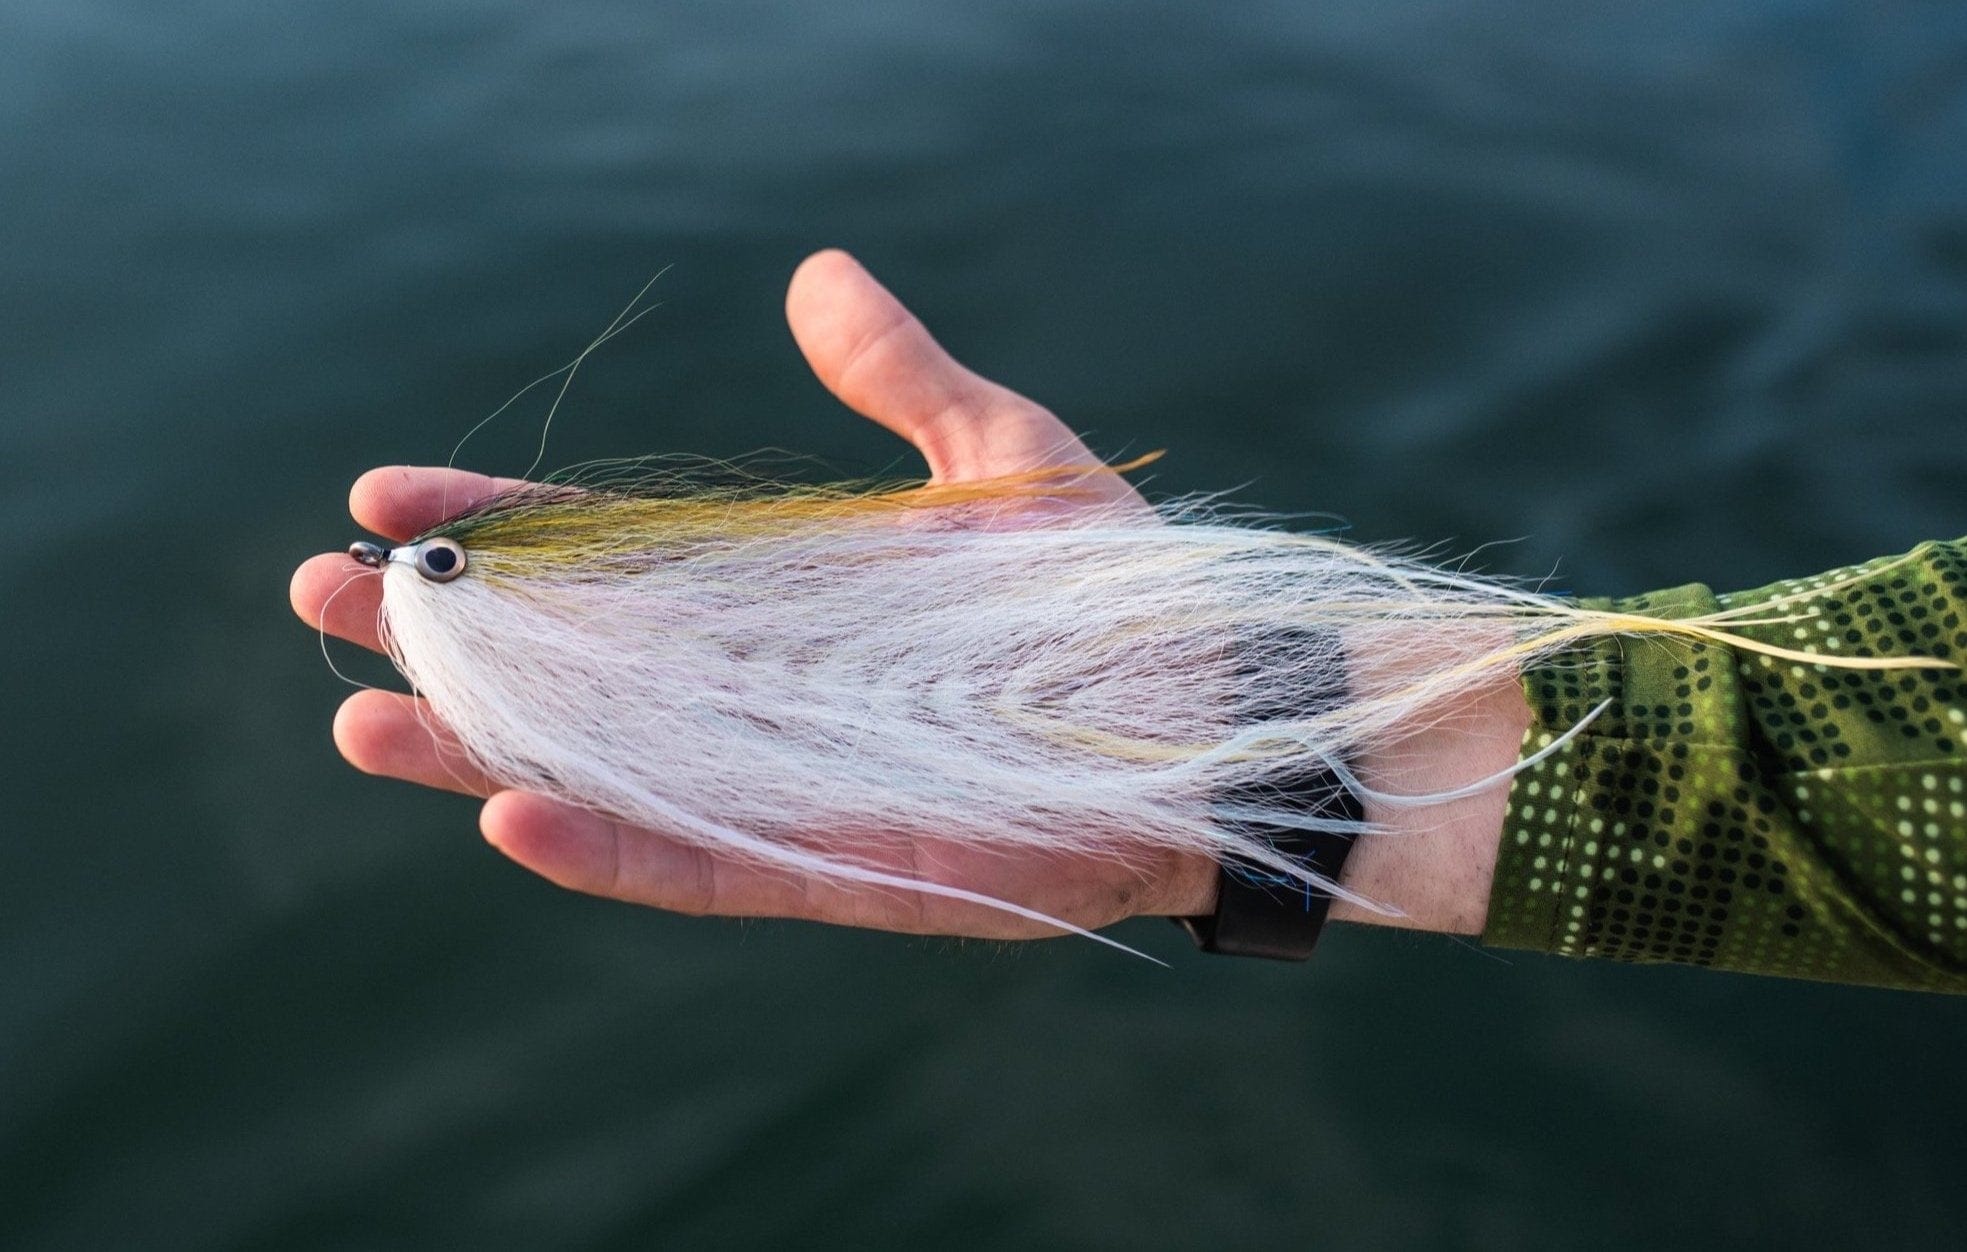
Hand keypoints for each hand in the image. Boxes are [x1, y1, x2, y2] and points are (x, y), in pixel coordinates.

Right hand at [291, 249, 1221, 939]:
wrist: (1216, 714)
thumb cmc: (1113, 592)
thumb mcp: (996, 459)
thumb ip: (901, 379)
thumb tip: (816, 274)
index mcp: (779, 600)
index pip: (605, 562)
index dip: (497, 530)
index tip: (383, 498)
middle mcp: (759, 697)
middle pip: (571, 670)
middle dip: (448, 640)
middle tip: (320, 598)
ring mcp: (787, 788)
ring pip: (607, 775)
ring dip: (483, 755)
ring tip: (362, 721)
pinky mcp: (837, 867)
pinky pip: (702, 865)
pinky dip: (609, 850)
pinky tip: (508, 819)